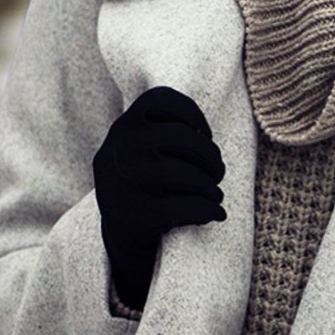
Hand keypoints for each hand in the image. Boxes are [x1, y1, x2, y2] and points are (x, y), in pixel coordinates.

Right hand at [92, 85, 226, 310]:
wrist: (117, 234)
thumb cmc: (140, 182)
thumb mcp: (137, 147)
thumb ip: (161, 129)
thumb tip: (207, 137)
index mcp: (124, 126)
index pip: (164, 101)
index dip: (194, 115)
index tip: (205, 135)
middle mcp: (123, 149)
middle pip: (185, 139)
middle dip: (211, 157)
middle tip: (217, 172)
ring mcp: (129, 183)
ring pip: (190, 175)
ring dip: (212, 187)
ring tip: (215, 195)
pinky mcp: (140, 216)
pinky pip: (190, 208)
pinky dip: (210, 211)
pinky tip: (215, 214)